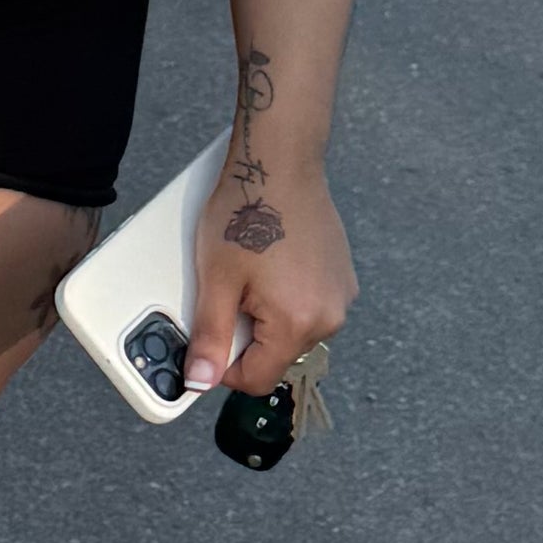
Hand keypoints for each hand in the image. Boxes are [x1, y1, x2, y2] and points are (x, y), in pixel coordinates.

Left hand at [184, 159, 353, 397]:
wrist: (280, 163)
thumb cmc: (247, 212)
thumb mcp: (215, 280)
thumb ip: (209, 336)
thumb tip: (199, 380)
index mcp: (299, 323)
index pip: (258, 378)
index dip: (224, 367)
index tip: (210, 340)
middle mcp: (330, 316)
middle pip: (277, 354)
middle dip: (247, 334)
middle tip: (230, 292)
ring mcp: (341, 296)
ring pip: (293, 330)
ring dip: (268, 315)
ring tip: (252, 272)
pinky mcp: (343, 277)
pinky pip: (310, 305)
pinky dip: (288, 296)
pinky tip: (272, 263)